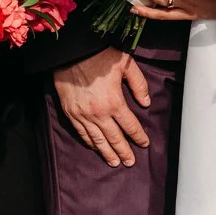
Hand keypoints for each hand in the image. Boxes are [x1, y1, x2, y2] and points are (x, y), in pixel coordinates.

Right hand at [55, 48, 151, 166]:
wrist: (71, 52)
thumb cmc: (100, 55)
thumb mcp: (126, 65)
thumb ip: (138, 85)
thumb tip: (146, 103)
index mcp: (114, 102)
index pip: (130, 125)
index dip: (138, 136)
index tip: (144, 144)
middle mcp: (99, 113)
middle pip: (114, 138)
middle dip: (124, 151)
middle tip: (130, 162)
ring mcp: (83, 115)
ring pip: (97, 140)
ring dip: (107, 153)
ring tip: (114, 163)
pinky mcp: (70, 112)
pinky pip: (81, 132)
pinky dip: (89, 142)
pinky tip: (95, 148)